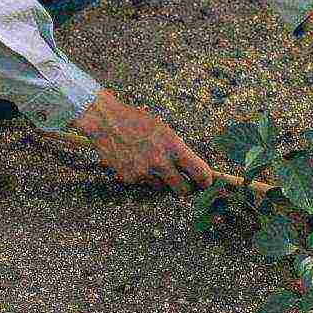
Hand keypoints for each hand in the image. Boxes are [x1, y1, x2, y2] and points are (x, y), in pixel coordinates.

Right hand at [70, 89, 213, 194]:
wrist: (107, 122)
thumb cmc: (138, 122)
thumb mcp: (165, 131)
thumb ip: (179, 150)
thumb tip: (192, 168)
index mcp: (174, 147)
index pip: (199, 172)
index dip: (205, 181)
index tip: (206, 183)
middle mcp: (161, 162)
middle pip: (183, 190)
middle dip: (187, 189)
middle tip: (188, 185)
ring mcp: (144, 172)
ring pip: (162, 188)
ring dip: (163, 182)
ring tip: (155, 165)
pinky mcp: (130, 178)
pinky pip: (144, 184)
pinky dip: (145, 178)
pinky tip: (138, 162)